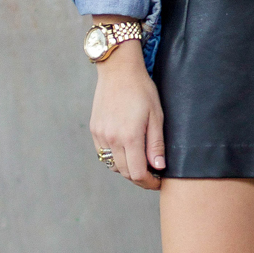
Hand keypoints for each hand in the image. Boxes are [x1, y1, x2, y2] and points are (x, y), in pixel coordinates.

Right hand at [90, 40, 165, 188]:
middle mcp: (112, 139)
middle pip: (125, 172)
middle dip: (140, 178)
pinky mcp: (94, 130)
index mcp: (129, 136)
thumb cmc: (141, 90)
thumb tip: (159, 167)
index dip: (149, 182)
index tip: (158, 181)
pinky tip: (127, 149)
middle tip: (152, 174)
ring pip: (113, 165)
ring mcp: (100, 135)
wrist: (118, 70)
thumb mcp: (156, 115)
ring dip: (127, 168)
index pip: (137, 174)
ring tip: (140, 161)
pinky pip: (104, 153)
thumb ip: (156, 144)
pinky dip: (115, 157)